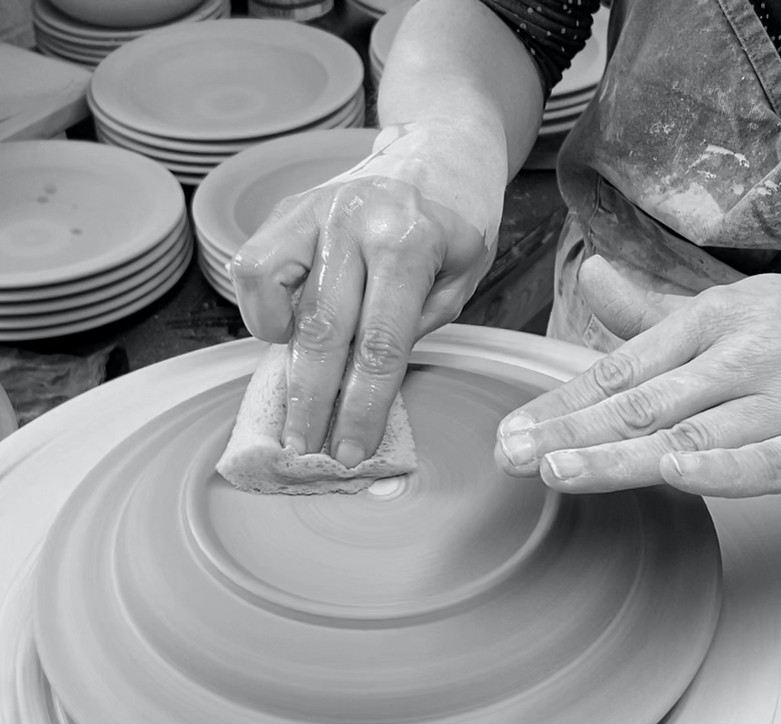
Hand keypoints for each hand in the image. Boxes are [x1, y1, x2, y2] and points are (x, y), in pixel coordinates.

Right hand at [230, 121, 500, 463]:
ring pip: (273, 292)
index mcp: (411, 242)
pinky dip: (259, 309)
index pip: (381, 345)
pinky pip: (253, 265)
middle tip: (306, 449)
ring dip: (280, 360)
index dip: (362, 407)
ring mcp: (316, 209)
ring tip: (293, 402)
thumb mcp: (461, 281)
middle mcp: (357, 221)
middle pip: (323, 331)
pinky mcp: (289, 207)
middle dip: (313, 402)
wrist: (441, 150)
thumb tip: (360, 383)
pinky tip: (286, 333)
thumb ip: (414, 327)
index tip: (351, 450)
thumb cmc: (457, 226)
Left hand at [496, 256, 780, 495]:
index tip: (511, 430)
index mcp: (710, 323)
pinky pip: (771, 459)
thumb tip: (589, 276)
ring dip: (624, 453)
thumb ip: (652, 312)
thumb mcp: (728, 306)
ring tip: (560, 471)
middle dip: (571, 432)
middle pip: (643, 401)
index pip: (620, 369)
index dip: (563, 402)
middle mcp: (739, 358)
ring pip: (693, 433)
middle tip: (511, 456)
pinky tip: (677, 473)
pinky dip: (725, 467)